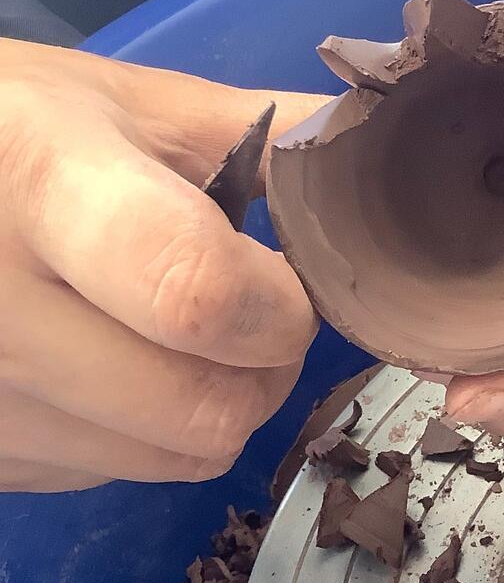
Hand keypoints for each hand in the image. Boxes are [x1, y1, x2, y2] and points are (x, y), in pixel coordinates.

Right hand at [0, 38, 324, 490]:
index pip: (196, 295)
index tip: (281, 281)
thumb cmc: (11, 134)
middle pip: (206, 412)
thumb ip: (270, 139)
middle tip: (247, 315)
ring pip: (177, 459)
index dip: (275, 309)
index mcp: (43, 184)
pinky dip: (147, 434)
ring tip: (174, 335)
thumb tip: (387, 160)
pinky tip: (111, 365)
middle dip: (264, 367)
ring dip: (212, 406)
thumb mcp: (130, 107)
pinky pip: (119, 475)